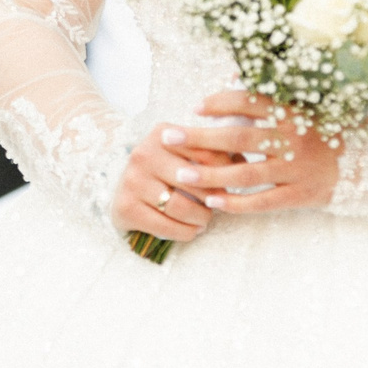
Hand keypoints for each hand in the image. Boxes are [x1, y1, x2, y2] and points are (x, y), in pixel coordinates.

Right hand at [112, 122, 228, 244]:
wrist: (124, 191)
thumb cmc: (165, 172)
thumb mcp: (186, 154)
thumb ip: (215, 154)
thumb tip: (243, 162)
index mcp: (163, 134)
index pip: (207, 153)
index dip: (224, 172)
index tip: (226, 184)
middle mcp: (144, 153)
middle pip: (196, 181)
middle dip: (213, 199)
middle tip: (218, 206)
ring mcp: (132, 180)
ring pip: (182, 207)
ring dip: (201, 218)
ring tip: (204, 219)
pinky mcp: (126, 207)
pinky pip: (167, 227)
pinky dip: (186, 232)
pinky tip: (191, 229)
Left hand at [165, 91, 340, 212]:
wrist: (356, 166)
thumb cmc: (316, 134)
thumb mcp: (299, 109)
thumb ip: (266, 97)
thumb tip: (232, 76)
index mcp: (292, 113)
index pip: (250, 102)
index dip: (220, 102)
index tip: (195, 107)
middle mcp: (294, 140)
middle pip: (239, 137)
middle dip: (200, 137)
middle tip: (168, 137)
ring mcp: (297, 170)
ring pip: (247, 174)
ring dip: (211, 175)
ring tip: (181, 176)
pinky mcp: (299, 195)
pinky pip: (263, 201)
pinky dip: (236, 203)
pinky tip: (212, 202)